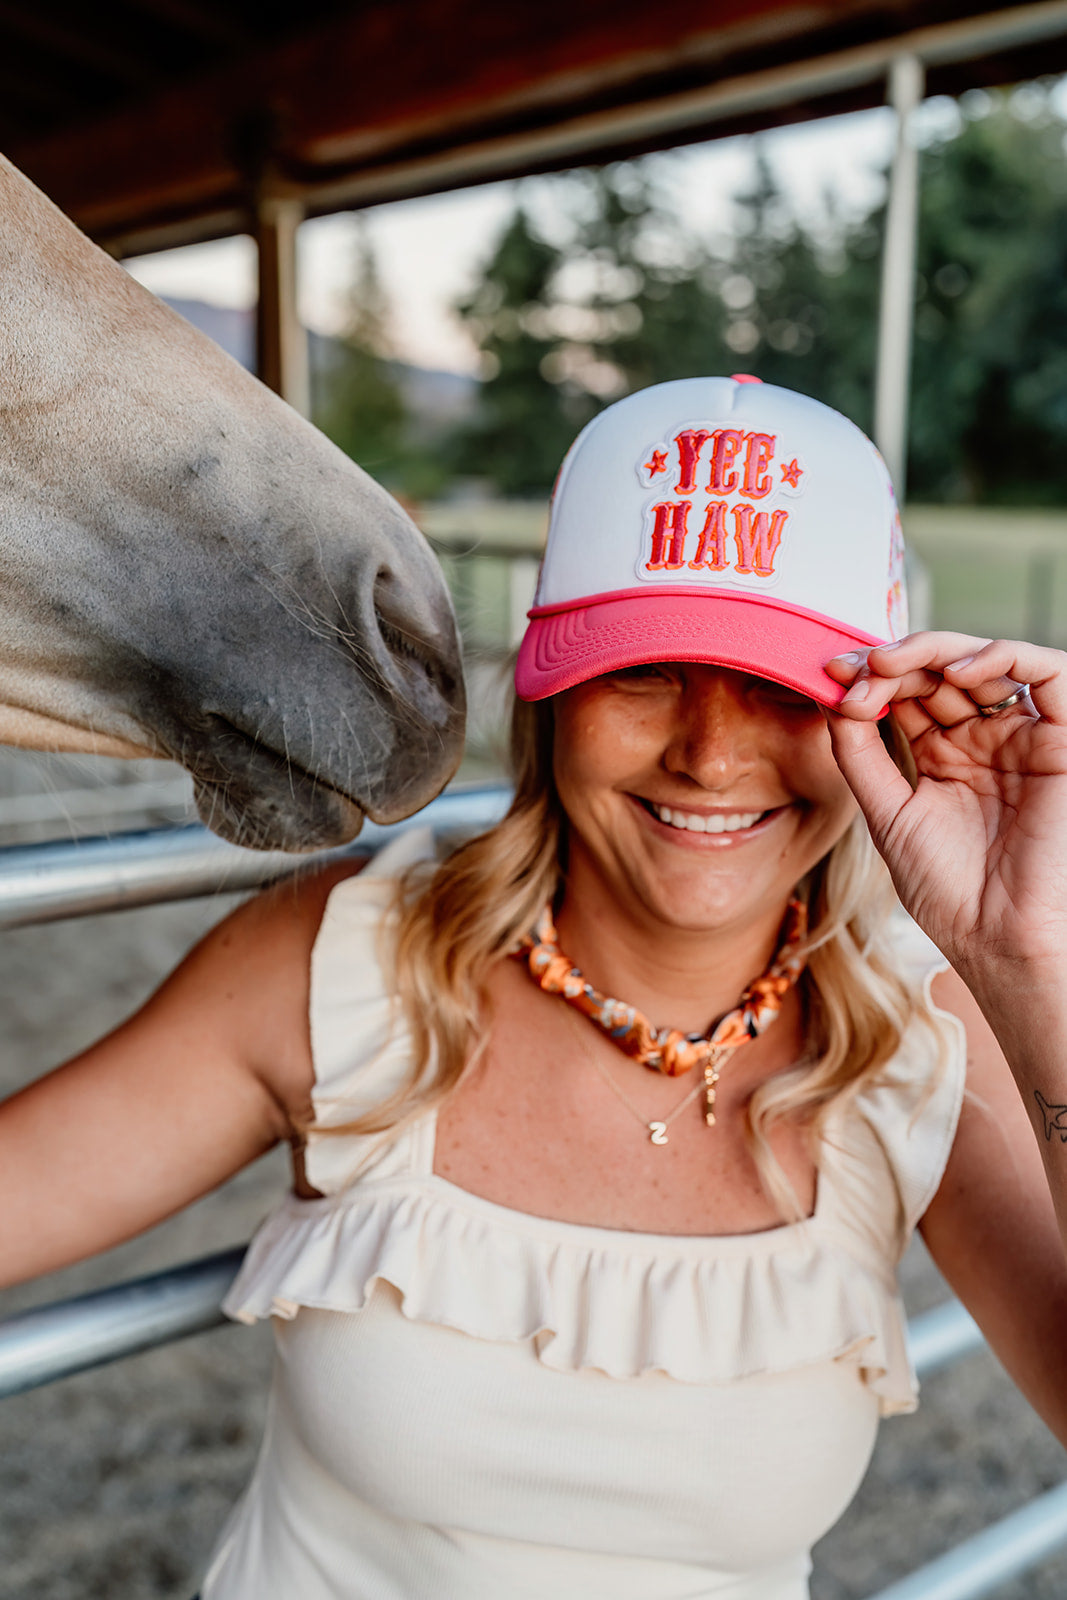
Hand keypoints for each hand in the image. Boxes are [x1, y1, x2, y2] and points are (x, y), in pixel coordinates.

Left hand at [824, 633, 1066, 979]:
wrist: (996, 939)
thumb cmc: (947, 890)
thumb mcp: (887, 812)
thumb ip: (859, 755)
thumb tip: (832, 697)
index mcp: (946, 757)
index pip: (909, 694)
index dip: (872, 677)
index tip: (832, 676)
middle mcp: (987, 741)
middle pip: (942, 671)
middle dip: (894, 659)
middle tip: (855, 666)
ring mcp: (1024, 738)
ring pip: (988, 661)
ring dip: (934, 650)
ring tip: (889, 664)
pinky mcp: (1065, 740)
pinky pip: (1048, 672)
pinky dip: (1001, 656)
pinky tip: (954, 672)